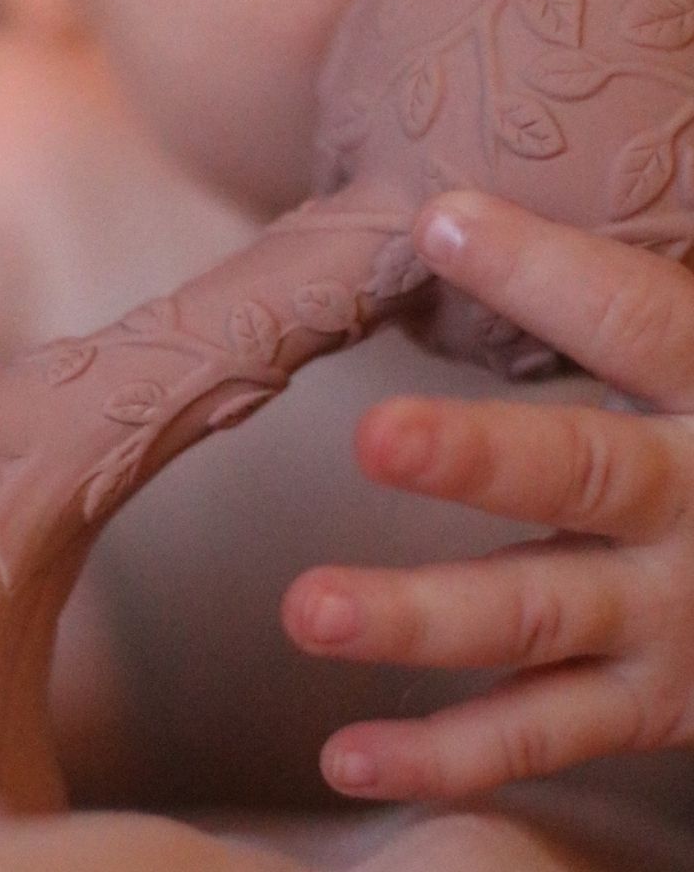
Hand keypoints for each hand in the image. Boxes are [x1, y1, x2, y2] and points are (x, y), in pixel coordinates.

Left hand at [281, 191, 693, 801]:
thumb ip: (624, 313)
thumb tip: (468, 213)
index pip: (636, 320)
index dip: (544, 273)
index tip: (441, 222)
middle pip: (585, 473)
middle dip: (481, 459)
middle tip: (377, 437)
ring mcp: (674, 619)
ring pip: (537, 613)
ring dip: (418, 616)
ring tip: (310, 610)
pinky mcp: (652, 706)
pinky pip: (538, 733)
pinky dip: (443, 755)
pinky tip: (344, 755)